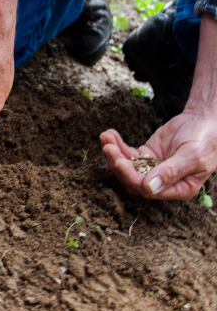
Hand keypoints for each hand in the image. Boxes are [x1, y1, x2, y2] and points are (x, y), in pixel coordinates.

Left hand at [100, 110, 216, 199]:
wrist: (204, 121)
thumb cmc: (205, 140)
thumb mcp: (192, 156)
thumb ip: (171, 172)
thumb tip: (150, 188)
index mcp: (178, 189)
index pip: (148, 190)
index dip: (131, 177)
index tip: (120, 161)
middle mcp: (163, 183)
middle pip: (133, 179)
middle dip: (118, 164)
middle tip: (108, 147)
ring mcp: (152, 169)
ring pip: (127, 166)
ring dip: (114, 153)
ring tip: (106, 137)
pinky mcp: (146, 156)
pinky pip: (127, 153)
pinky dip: (117, 145)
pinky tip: (109, 134)